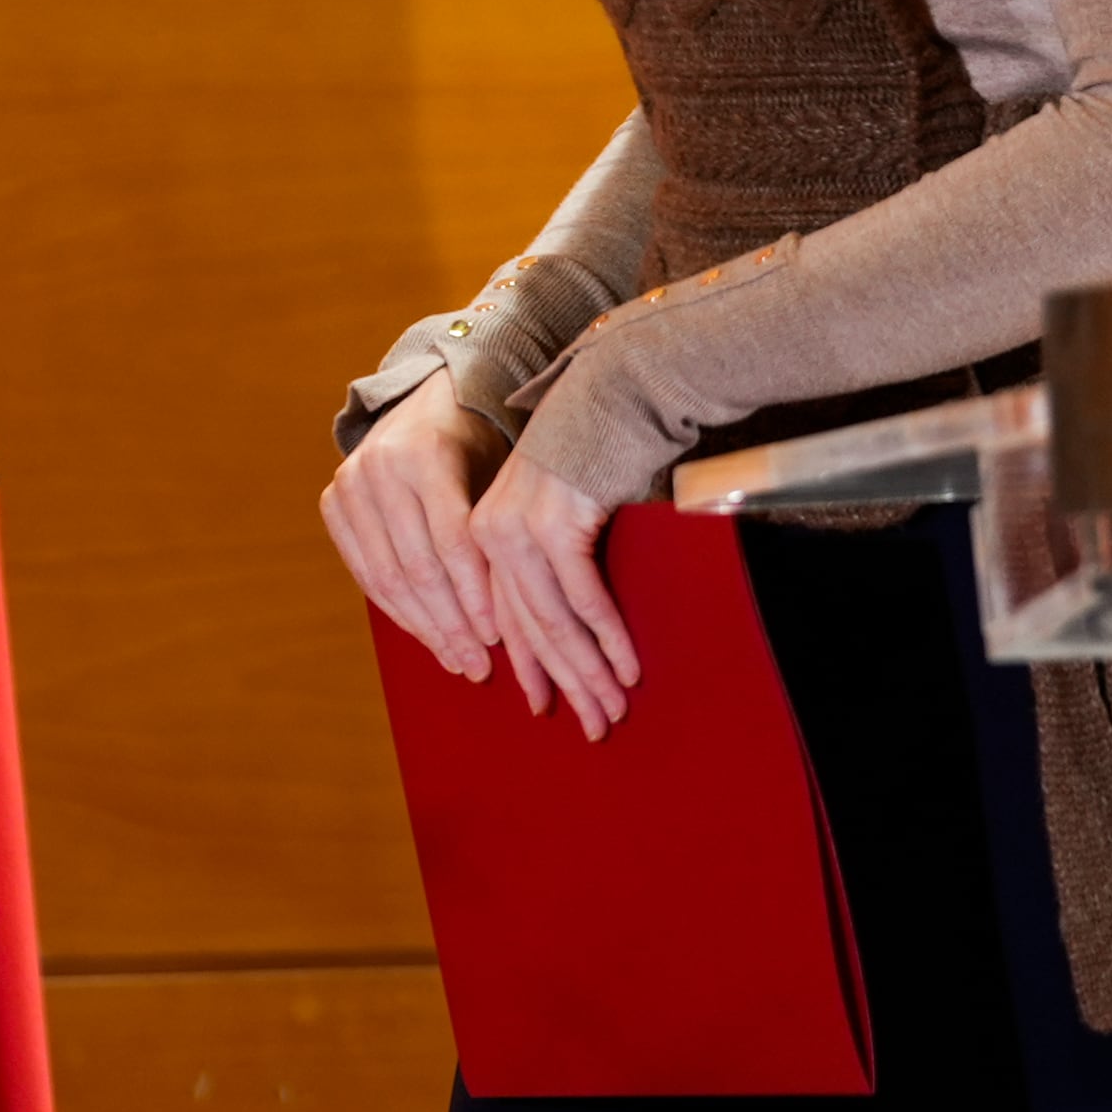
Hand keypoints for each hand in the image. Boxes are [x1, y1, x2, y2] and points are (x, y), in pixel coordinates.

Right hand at [320, 365, 499, 681]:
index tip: (499, 639)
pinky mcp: (334, 502)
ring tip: (455, 660)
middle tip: (478, 666)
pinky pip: (364, 572)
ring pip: (387, 576)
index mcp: (425, 453)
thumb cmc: (485, 441)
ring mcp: (350, 484)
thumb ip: (499, 528)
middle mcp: (380, 466)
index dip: (475, 596)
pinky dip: (396, 609)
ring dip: (424, 627)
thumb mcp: (499, 469)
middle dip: (451, 624)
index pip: (452, 543)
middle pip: (417, 566)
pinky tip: (425, 635)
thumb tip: (524, 613)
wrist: (433, 394)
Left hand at [462, 446, 637, 739]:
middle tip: (594, 725)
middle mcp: (492, 533)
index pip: (504, 616)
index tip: (548, 706)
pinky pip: (584, 597)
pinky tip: (628, 667)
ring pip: (555, 621)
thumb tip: (565, 619)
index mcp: (483, 531)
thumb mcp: (557, 505)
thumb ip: (549, 553)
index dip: (531, 667)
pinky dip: (608, 637)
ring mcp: (521, 529)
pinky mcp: (557, 524)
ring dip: (590, 671)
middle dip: (566, 683)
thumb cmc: (593, 445)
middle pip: (529, 627)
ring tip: (614, 707)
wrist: (616, 387)